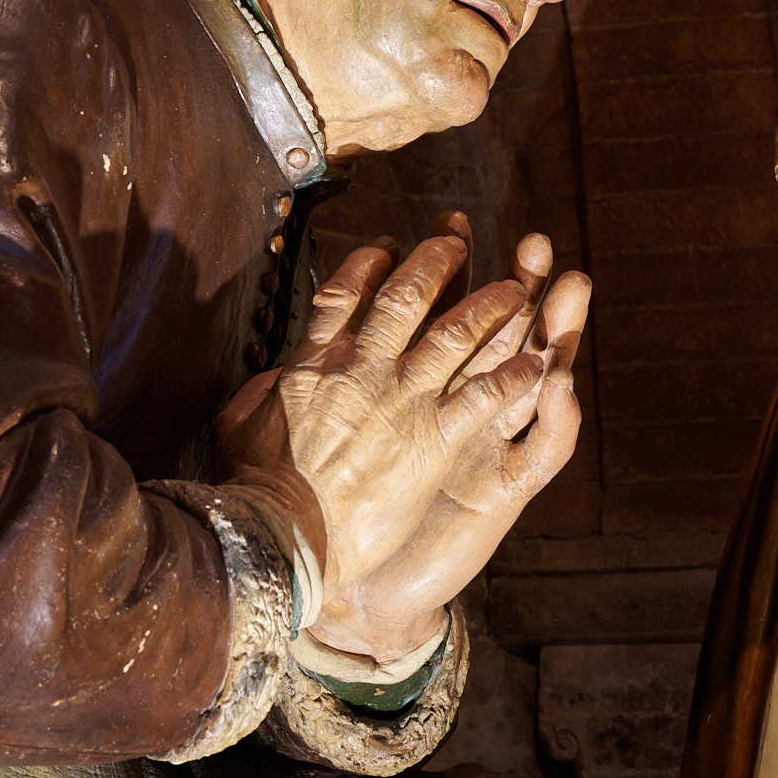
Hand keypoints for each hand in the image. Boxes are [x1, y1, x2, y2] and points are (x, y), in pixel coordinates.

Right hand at [216, 221, 586, 660]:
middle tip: (458, 242)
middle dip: (437, 263)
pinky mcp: (433, 439)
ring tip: (517, 289)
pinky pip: (482, 397)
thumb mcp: (239, 421)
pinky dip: (513, 378)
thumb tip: (276, 372)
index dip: (370, 263)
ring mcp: (402, 400)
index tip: (389, 246)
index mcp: (315, 361)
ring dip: (488, 307)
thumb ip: (264, 389)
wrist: (283, 536)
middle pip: (407, 298)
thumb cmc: (253, 486)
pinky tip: (537, 366)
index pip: (346, 294)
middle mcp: (364, 368)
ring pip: (454, 335)